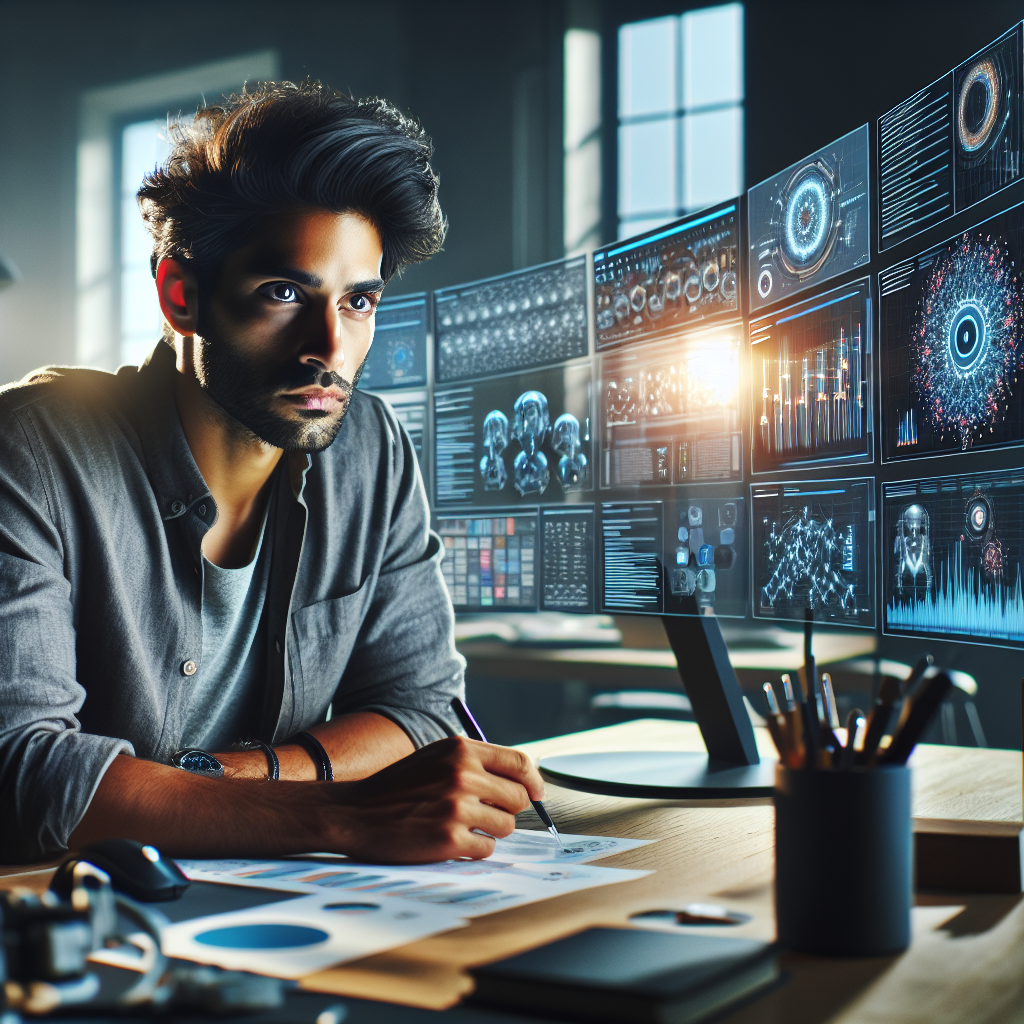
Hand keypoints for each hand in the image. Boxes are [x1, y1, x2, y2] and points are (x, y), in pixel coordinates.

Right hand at [327, 736, 543, 862]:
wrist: (353, 813)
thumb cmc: (397, 787)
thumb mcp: (435, 758)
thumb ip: (474, 762)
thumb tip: (522, 779)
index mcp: (461, 750)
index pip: (520, 763)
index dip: (534, 781)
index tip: (537, 794)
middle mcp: (463, 774)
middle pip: (518, 798)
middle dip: (507, 809)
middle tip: (484, 815)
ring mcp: (457, 808)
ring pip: (506, 826)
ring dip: (490, 831)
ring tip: (461, 826)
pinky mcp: (450, 840)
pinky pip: (487, 849)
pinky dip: (474, 850)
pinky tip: (450, 841)